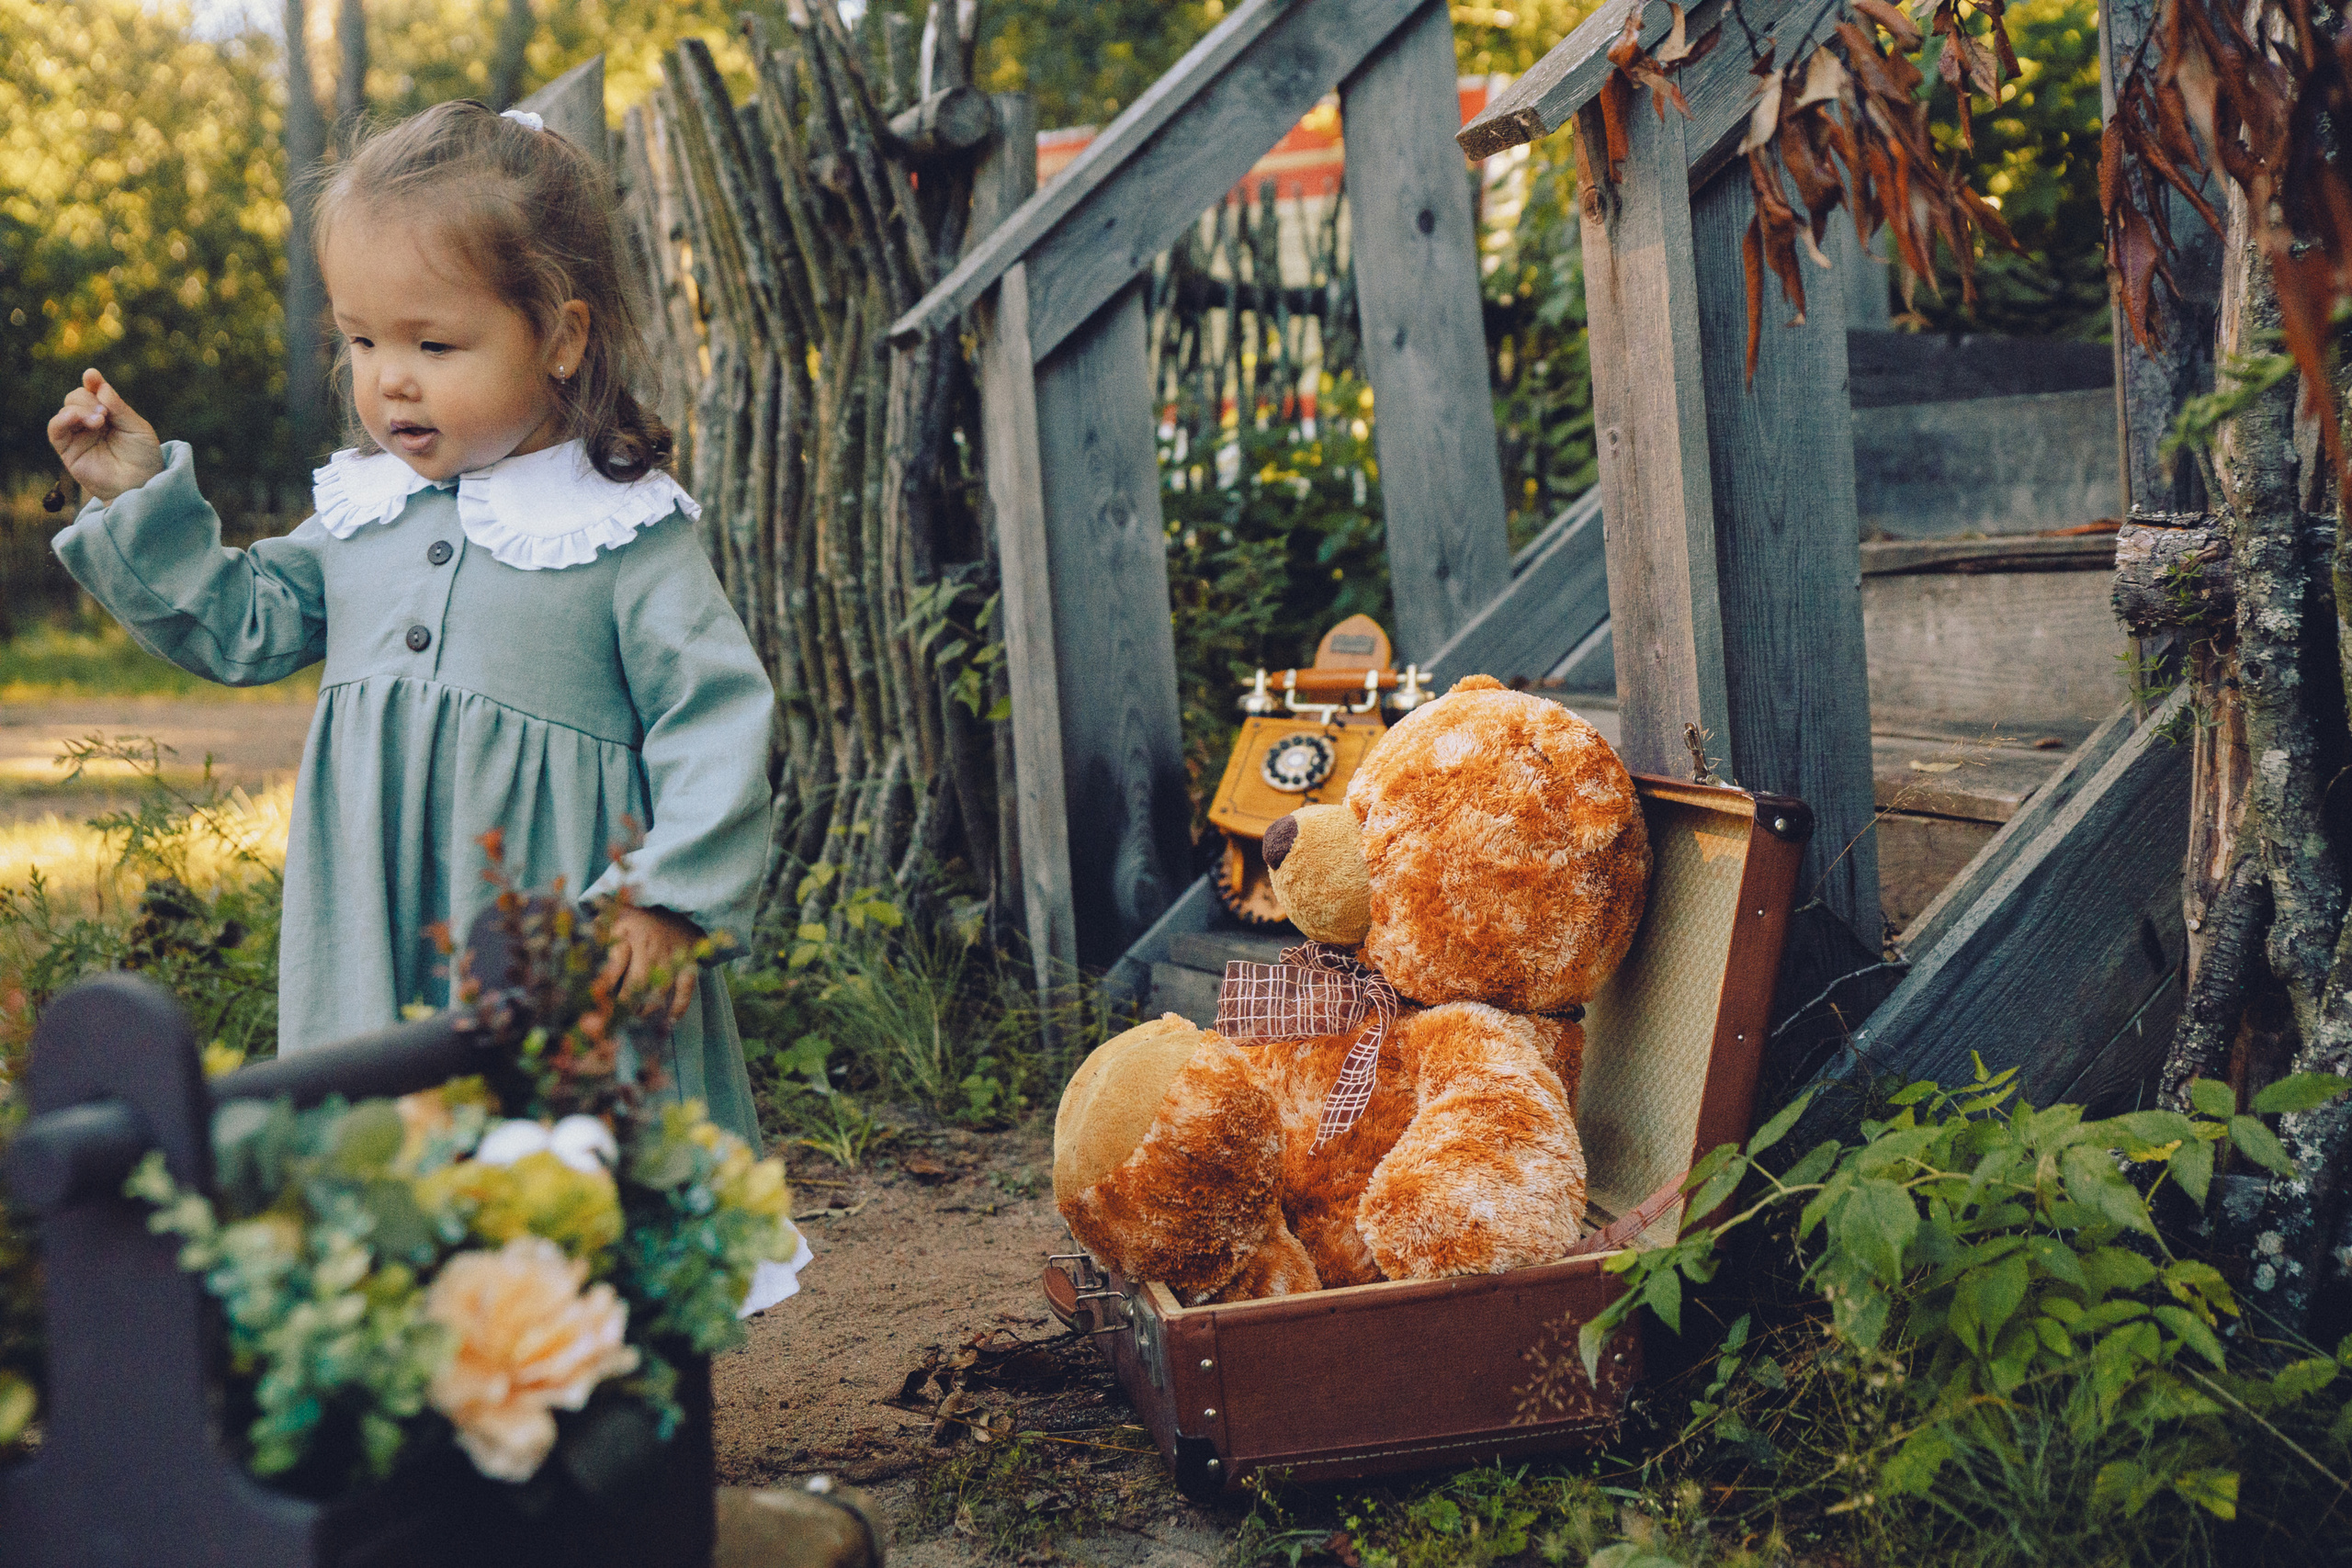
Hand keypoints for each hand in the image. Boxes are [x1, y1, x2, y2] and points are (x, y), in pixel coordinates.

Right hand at [47, 369, 163, 505]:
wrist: (140, 485)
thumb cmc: (143, 457)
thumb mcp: (137, 428)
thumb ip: (119, 407)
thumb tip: (99, 384)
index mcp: (109, 413)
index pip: (95, 391)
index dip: (92, 382)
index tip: (91, 376)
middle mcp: (91, 422)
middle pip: (77, 396)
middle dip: (89, 399)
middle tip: (105, 413)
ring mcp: (78, 435)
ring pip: (66, 409)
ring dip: (80, 408)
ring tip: (99, 420)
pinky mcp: (67, 450)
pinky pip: (55, 429)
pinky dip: (62, 419)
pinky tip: (75, 418)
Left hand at [599, 905, 703, 1022]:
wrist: (673, 903)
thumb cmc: (633, 917)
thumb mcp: (611, 918)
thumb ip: (595, 937)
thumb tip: (575, 960)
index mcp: (627, 932)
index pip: (613, 965)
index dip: (603, 987)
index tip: (595, 1001)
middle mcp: (650, 944)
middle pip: (637, 981)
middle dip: (625, 1004)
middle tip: (615, 1016)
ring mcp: (671, 954)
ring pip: (660, 988)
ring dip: (647, 1008)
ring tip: (637, 1016)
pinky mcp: (689, 961)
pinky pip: (686, 987)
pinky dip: (680, 1005)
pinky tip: (670, 1021)